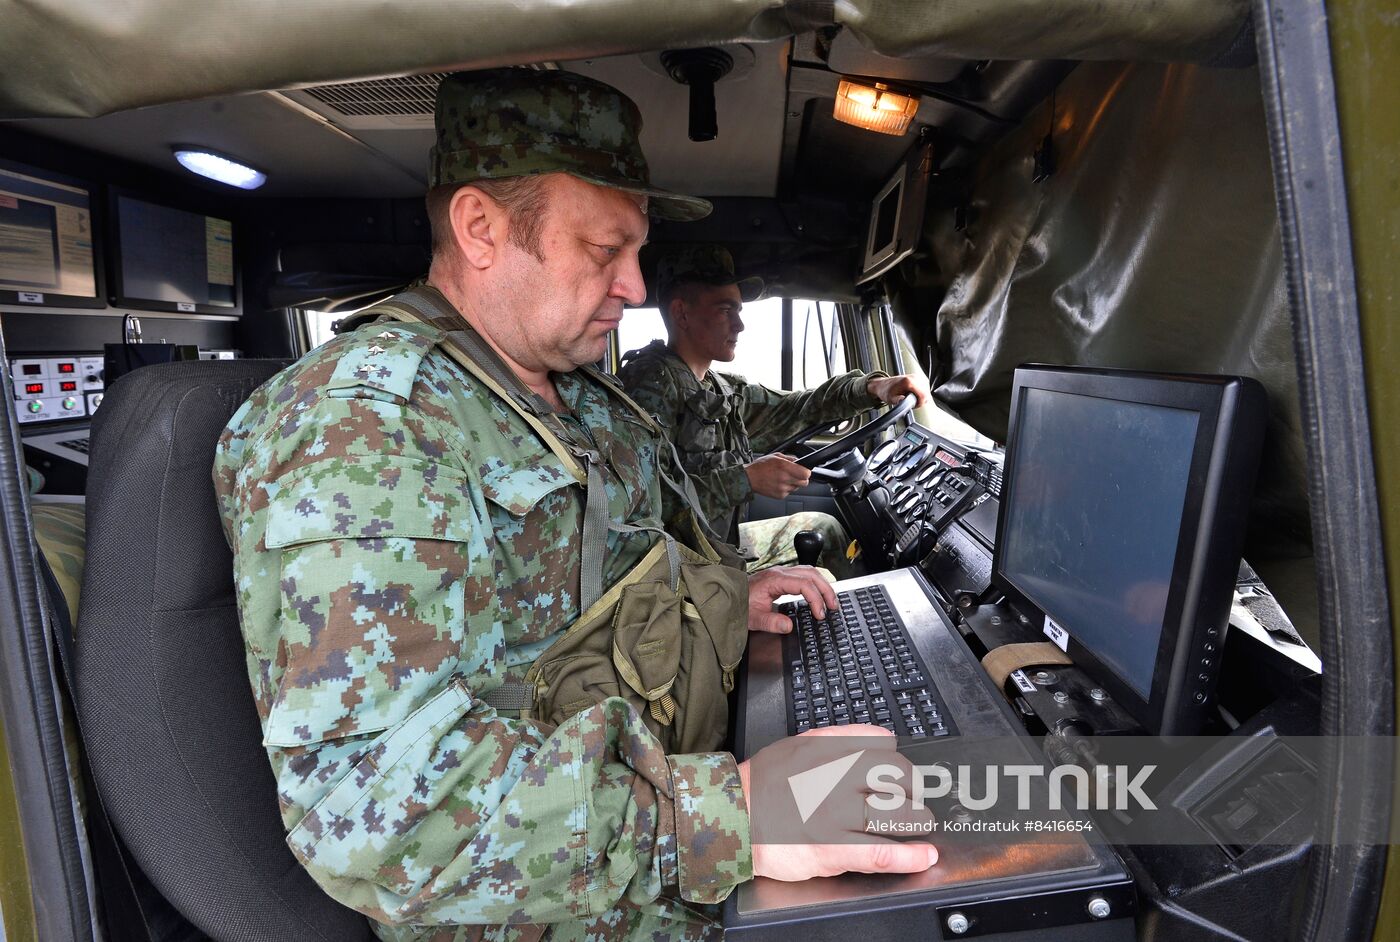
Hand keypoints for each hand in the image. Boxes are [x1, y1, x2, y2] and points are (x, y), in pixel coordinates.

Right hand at [737, 726, 938, 880]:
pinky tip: (923, 856)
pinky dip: (907, 856)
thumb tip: (884, 737)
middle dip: (914, 789)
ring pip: (895, 815)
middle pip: (897, 778)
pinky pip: (878, 853)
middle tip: (915, 798)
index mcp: (830, 752)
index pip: (885, 749)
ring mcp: (834, 815)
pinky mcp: (831, 849)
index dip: (900, 762)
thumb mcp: (799, 744)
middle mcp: (835, 779)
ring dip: (917, 820)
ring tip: (920, 823)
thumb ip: (841, 738)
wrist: (732, 818)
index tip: (905, 774)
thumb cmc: (763, 783)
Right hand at [746, 453, 810, 498]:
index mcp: (784, 466)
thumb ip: (789, 458)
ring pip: (797, 488)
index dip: (806, 472)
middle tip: (796, 475)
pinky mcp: (780, 496)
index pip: (806, 474)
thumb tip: (799, 461)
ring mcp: (782, 488)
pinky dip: (786, 488)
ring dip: (793, 483)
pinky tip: (778, 484)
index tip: (804, 471)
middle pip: (804, 483)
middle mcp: (784, 478)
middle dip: (802, 478)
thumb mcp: (775, 456)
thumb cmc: (760, 467)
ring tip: (783, 479)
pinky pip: (789, 492)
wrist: (749, 478)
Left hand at [747, 565, 837, 631]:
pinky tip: (818, 593)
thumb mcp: (752, 618)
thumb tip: (788, 626)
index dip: (816, 599)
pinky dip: (815, 583)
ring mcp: (780, 573)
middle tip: (833, 607)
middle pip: (811, 574)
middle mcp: (779, 573)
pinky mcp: (780, 577)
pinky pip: (803, 575)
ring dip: (822, 585)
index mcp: (774, 580)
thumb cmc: (738, 605)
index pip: (804, 584)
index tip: (820, 615)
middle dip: (826, 590)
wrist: (727, 596)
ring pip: (809, 572)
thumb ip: (770, 622)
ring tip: (830, 600)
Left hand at [867, 374, 929, 407]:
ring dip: (920, 398)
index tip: (913, 406)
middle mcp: (914, 377)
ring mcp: (917, 377)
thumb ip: (898, 400)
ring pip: (927, 392)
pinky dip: (921, 394)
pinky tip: (913, 395)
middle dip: (920, 401)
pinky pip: (925, 389)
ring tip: (910, 398)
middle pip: (926, 394)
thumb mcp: (891, 398)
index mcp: (909, 381)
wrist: (883, 385)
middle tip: (910, 403)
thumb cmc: (886, 391)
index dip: (919, 404)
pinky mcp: (918, 378)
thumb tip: (903, 400)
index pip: (923, 395)